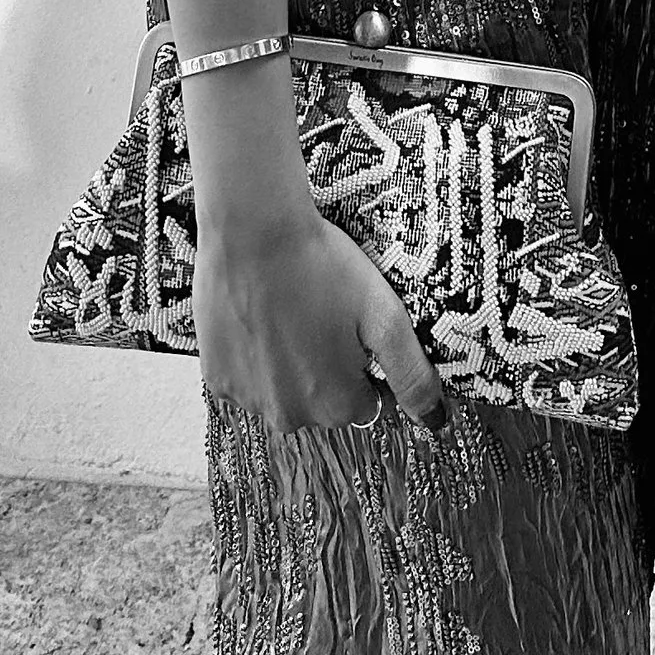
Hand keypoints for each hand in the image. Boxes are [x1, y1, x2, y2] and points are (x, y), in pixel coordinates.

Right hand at [191, 190, 449, 435]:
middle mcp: (289, 418)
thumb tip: (438, 424)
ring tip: (289, 308)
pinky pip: (245, 377)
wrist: (253, 231)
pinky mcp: (216, 378)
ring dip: (288, 362)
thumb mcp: (384, 316)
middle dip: (327, 365)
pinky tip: (259, 315)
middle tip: (321, 310)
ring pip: (281, 390)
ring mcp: (248, 401)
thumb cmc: (324, 267)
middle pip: (322, 400)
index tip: (353, 323)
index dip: (364, 361)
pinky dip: (254, 355)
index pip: (365, 401)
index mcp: (336, 407)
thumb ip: (412, 375)